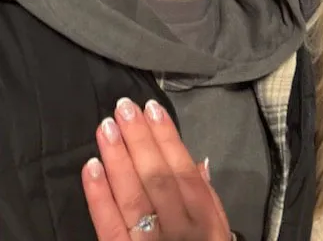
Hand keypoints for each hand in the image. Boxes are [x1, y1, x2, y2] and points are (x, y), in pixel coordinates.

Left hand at [82, 98, 229, 240]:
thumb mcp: (218, 229)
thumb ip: (207, 196)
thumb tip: (198, 159)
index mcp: (202, 217)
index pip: (181, 169)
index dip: (166, 137)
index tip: (152, 109)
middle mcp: (177, 229)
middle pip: (156, 177)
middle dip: (139, 140)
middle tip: (123, 108)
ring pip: (131, 196)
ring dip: (117, 159)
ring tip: (106, 127)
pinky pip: (108, 226)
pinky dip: (98, 196)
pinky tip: (91, 167)